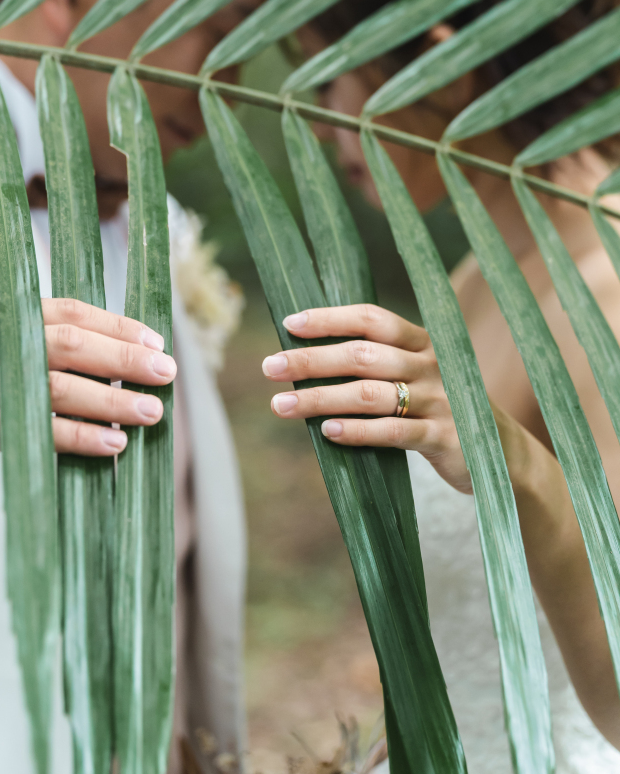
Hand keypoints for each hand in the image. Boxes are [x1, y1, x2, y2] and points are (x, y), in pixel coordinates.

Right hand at [0, 298, 176, 496]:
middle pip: (65, 344)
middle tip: (164, 374)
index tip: (155, 344)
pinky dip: (80, 435)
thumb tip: (130, 358)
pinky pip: (37, 428)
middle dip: (122, 359)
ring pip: (55, 387)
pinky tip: (112, 443)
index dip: (115, 326)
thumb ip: (47, 350)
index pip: (65, 311)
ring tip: (150, 412)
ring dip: (110, 401)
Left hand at [261, 302, 472, 493]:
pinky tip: (327, 431)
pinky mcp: (445, 438)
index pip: (372, 319)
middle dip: (311, 360)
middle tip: (270, 366)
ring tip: (282, 406)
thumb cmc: (440, 409)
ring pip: (370, 394)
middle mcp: (431, 365)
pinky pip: (394, 433)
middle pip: (363, 355)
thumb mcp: (415, 376)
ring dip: (320, 399)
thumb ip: (374, 364)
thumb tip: (304, 360)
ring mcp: (441, 401)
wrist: (503, 455)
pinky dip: (357, 431)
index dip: (331, 318)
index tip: (289, 323)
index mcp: (421, 342)